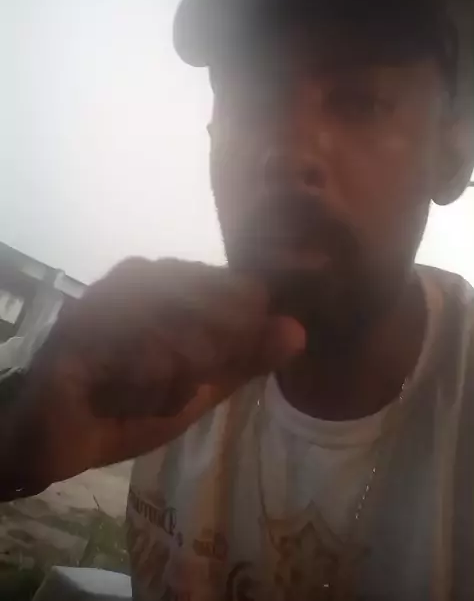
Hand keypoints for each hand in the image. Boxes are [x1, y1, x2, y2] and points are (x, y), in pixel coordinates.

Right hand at [13, 258, 304, 487]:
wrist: (61, 435)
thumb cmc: (133, 401)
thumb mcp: (199, 385)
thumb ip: (243, 358)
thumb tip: (298, 331)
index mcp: (173, 279)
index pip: (241, 289)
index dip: (248, 331)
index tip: (230, 363)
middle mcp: (143, 275)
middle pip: (218, 313)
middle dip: (208, 363)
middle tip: (181, 384)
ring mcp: (110, 296)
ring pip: (183, 340)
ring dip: (172, 384)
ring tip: (148, 395)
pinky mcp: (82, 328)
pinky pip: (141, 361)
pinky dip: (142, 393)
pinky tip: (122, 398)